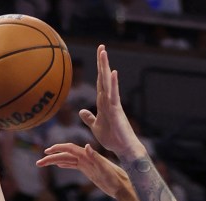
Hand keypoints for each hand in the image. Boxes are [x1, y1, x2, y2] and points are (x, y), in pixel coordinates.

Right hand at [36, 142, 128, 197]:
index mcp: (88, 155)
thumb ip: (96, 157)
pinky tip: (59, 165)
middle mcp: (86, 158)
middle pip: (65, 154)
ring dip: (55, 161)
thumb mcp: (105, 169)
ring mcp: (87, 164)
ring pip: (67, 160)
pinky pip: (74, 165)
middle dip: (51, 158)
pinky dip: (65, 164)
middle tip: (38, 163)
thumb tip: (86, 146)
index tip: (46, 152)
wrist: (123, 186)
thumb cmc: (115, 179)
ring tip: (43, 164)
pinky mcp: (89, 170)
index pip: (69, 148)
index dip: (58, 149)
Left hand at [78, 45, 144, 159]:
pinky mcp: (117, 110)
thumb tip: (82, 111)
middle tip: (101, 46)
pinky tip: (112, 72)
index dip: (98, 70)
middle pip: (103, 78)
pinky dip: (113, 84)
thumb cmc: (112, 138)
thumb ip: (90, 118)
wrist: (123, 148)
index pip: (99, 83)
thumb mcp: (96, 127)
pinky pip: (114, 95)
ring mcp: (113, 104)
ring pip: (108, 82)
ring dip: (105, 67)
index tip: (98, 56)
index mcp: (103, 103)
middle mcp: (109, 100)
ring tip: (104, 52)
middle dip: (102, 62)